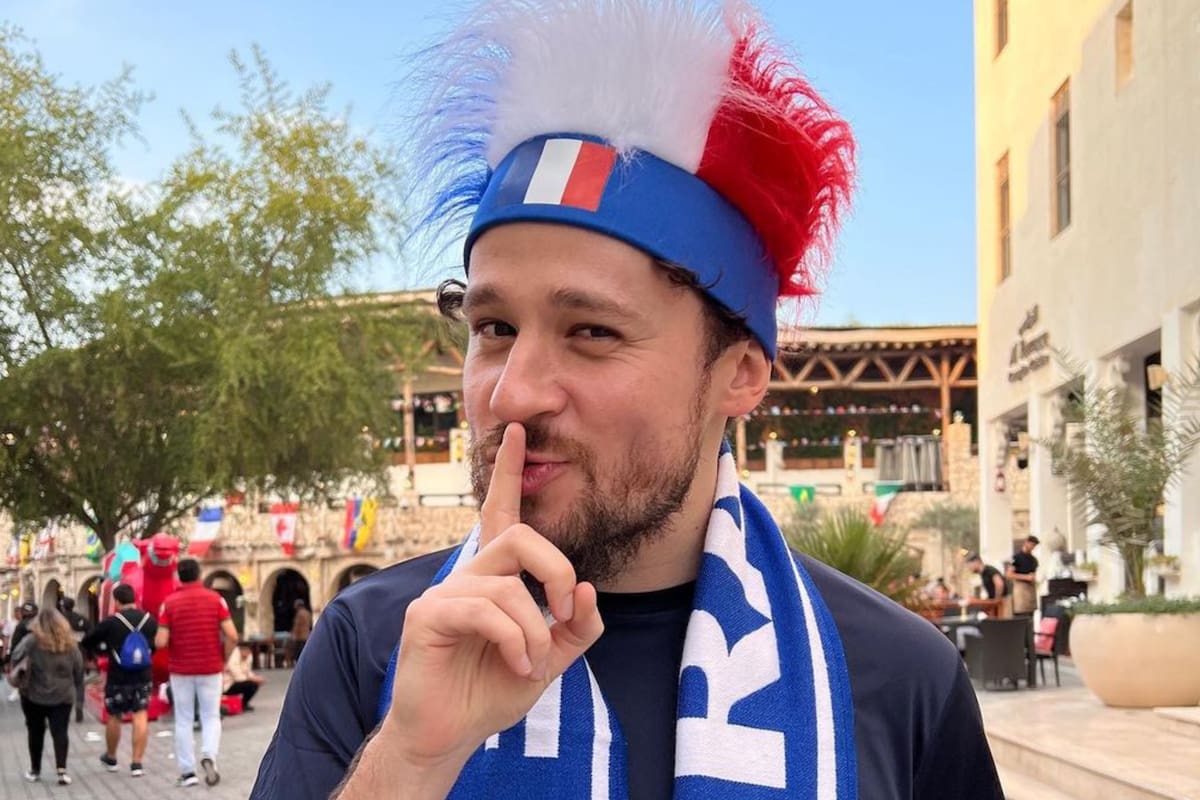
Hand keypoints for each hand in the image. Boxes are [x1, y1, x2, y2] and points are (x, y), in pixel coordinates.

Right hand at [381, 423, 604, 767]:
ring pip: (508, 586)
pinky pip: (483, 610)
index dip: (508, 473)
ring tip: (532, 664)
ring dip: (534, 631)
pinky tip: (516, 666)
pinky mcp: (427, 615)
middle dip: (556, 570)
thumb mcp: (552, 658)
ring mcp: (444, 592)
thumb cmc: (494, 688)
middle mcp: (469, 574)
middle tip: (566, 610)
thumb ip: (576, 625)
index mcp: (496, 577)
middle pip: (520, 538)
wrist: (452, 733)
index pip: (502, 515)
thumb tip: (585, 587)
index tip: (517, 432)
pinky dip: (513, 641)